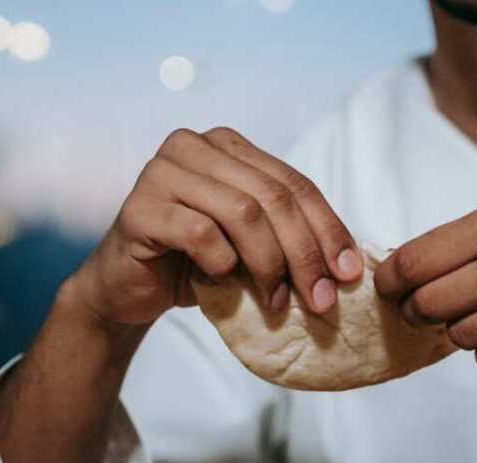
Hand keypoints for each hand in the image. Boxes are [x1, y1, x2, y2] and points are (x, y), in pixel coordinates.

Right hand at [68, 127, 362, 326]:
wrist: (126, 289)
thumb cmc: (191, 264)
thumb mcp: (249, 244)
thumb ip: (286, 235)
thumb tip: (347, 264)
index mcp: (225, 144)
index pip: (293, 182)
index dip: (327, 228)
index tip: (350, 272)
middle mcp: (192, 146)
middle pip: (271, 196)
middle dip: (305, 252)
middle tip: (321, 299)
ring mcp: (161, 172)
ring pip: (242, 212)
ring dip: (268, 264)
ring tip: (275, 302)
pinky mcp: (139, 207)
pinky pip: (200, 233)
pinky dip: (221, 263)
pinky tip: (221, 281)